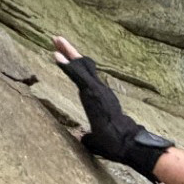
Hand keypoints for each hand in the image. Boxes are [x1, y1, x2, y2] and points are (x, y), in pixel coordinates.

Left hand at [52, 36, 172, 178]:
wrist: (128, 143)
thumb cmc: (116, 144)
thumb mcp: (97, 139)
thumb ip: (89, 136)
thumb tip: (83, 138)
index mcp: (101, 99)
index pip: (86, 79)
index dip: (75, 67)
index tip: (64, 55)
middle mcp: (100, 90)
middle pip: (83, 66)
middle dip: (69, 52)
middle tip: (56, 39)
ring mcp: (97, 90)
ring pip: (80, 67)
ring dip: (67, 53)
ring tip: (55, 39)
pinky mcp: (93, 92)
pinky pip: (78, 75)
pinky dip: (67, 65)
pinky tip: (57, 56)